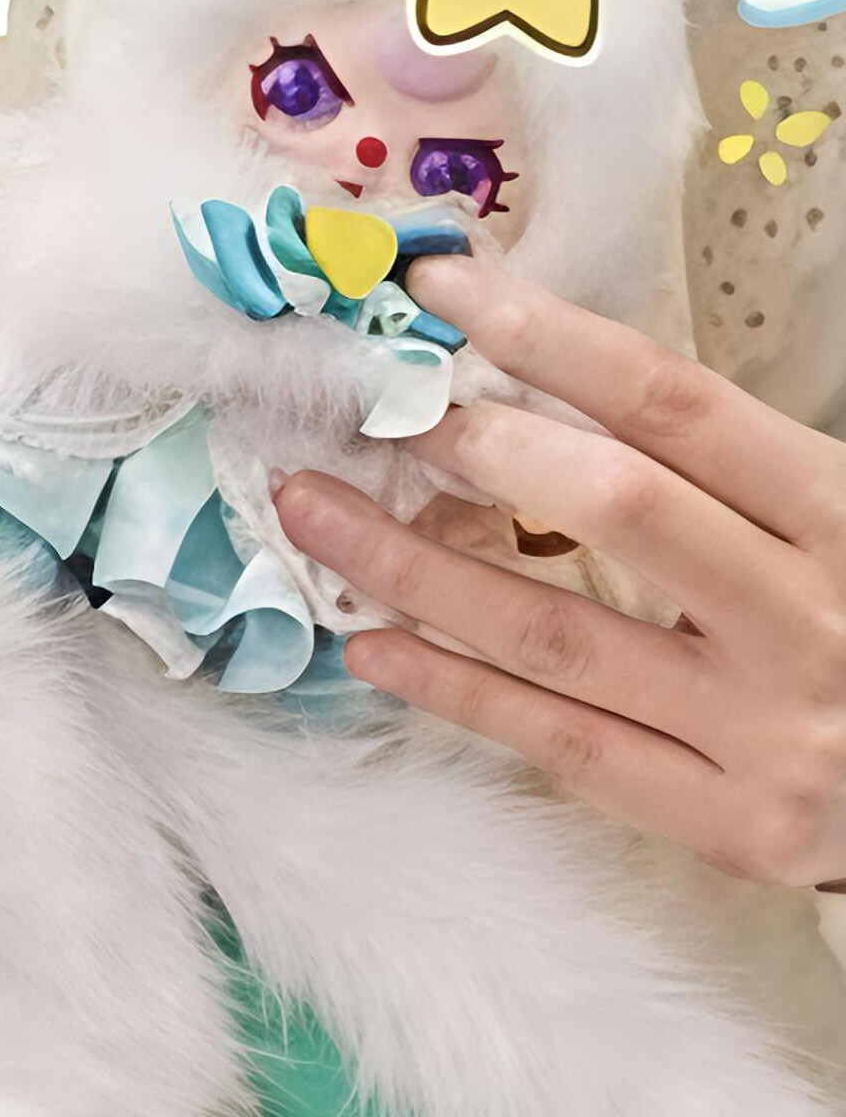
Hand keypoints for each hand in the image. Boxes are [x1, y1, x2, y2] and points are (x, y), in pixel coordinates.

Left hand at [271, 262, 845, 887]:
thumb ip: (744, 472)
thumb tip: (565, 392)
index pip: (679, 407)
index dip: (556, 340)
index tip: (450, 291)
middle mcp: (806, 618)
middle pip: (614, 509)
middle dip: (478, 449)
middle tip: (371, 408)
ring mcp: (763, 731)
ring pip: (556, 639)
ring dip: (418, 572)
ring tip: (319, 517)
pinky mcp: (728, 825)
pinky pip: (562, 747)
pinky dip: (456, 693)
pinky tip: (372, 646)